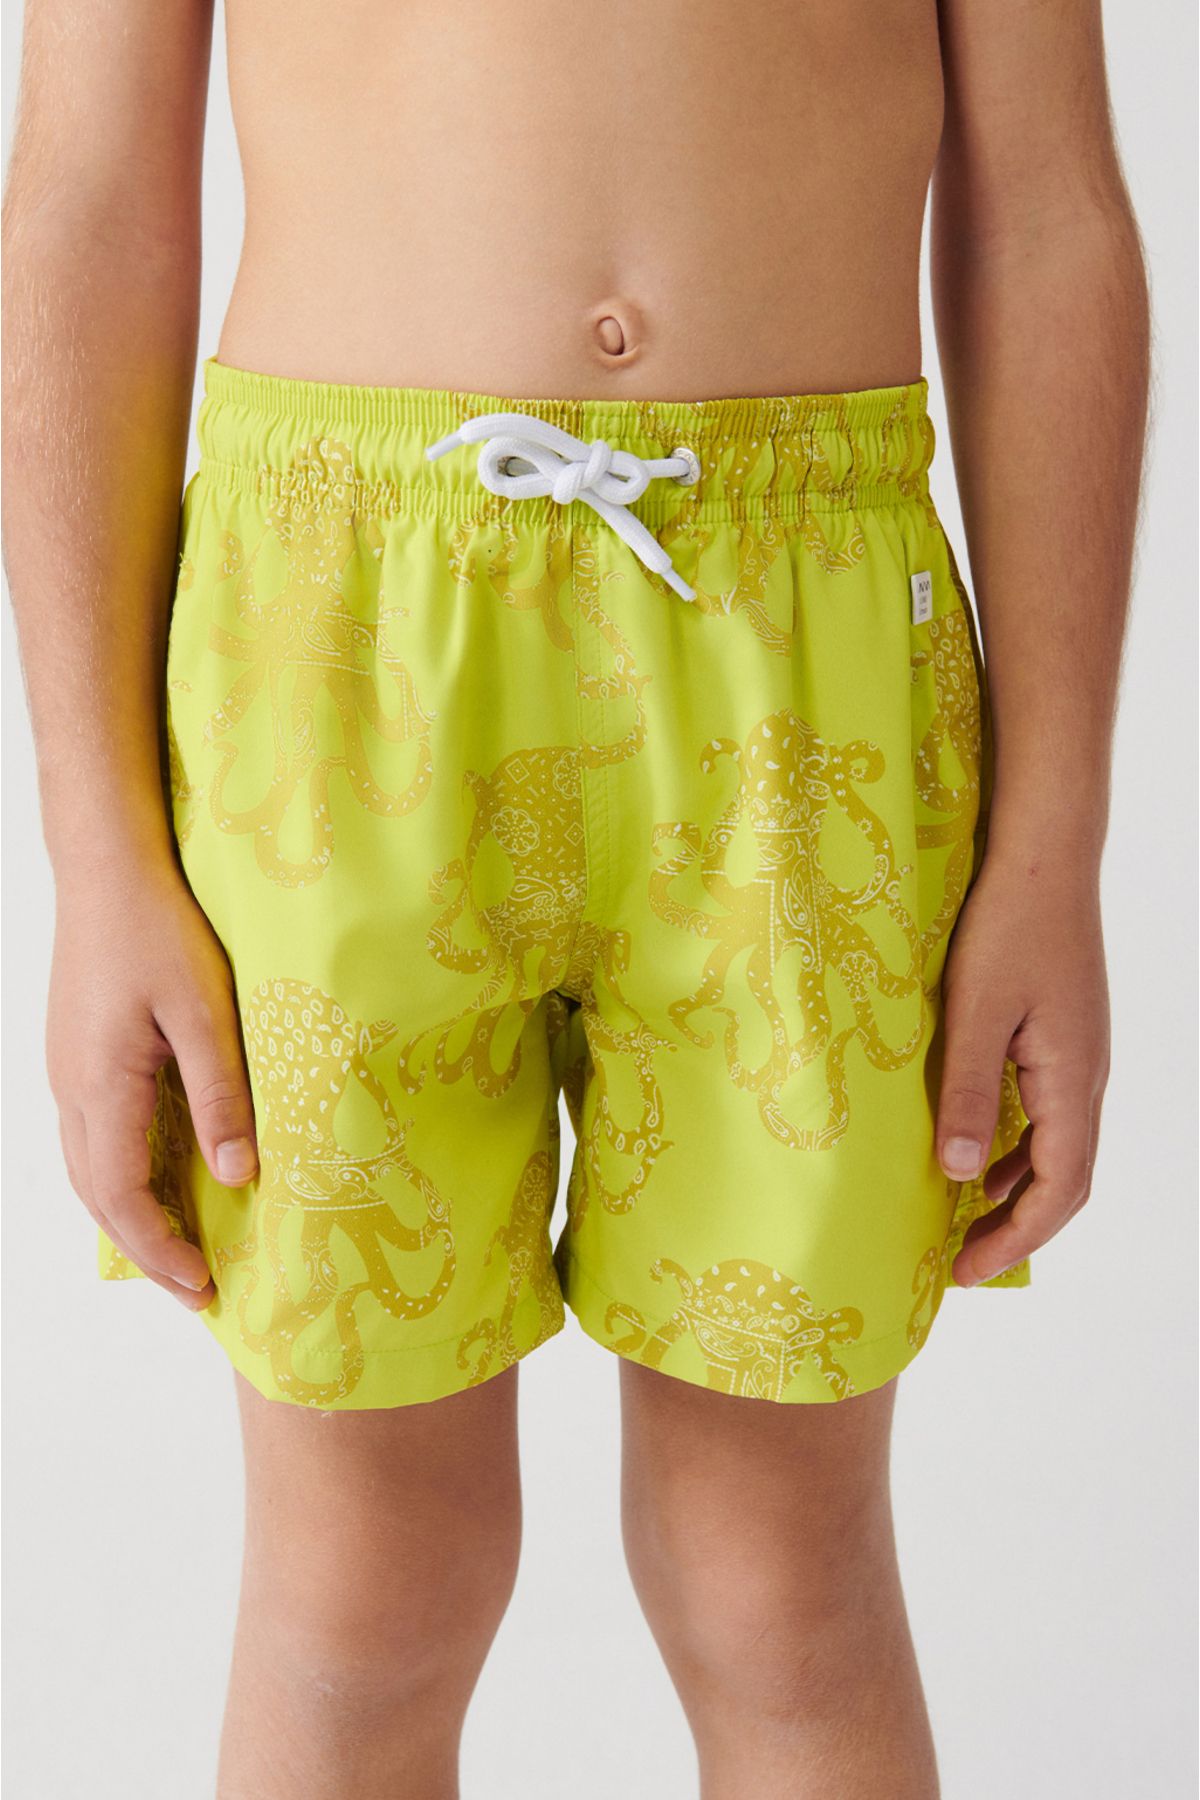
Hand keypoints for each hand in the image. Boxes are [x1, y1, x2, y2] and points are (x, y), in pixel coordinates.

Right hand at [46, 859, 257, 1308]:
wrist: (106, 869)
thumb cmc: (159, 929)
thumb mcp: (205, 1010)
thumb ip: (220, 1094)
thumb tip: (235, 1175)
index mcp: (101, 1086)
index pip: (123, 1197)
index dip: (162, 1249)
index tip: (203, 1286)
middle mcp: (72, 1090)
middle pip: (99, 1196)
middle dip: (146, 1251)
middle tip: (196, 1291)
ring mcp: (67, 1073)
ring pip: (88, 1170)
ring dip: (129, 1217)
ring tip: (178, 1251)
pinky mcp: (76, 1055)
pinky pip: (91, 1137)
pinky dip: (120, 1177)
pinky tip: (157, 1179)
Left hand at [936, 853, 1109, 1284]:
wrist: (1044, 860)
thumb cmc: (1008, 929)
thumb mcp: (974, 1014)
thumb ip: (967, 1094)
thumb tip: (958, 1176)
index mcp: (1073, 1083)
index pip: (1058, 1191)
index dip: (1015, 1241)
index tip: (966, 1272)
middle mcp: (1086, 1079)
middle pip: (1065, 1180)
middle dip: (1016, 1230)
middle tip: (961, 1262)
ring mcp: (1078, 1058)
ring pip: (1058, 1148)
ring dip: (1015, 1191)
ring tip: (962, 1219)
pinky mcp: (1062, 1037)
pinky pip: (1046, 1115)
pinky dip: (1015, 1148)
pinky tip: (975, 1151)